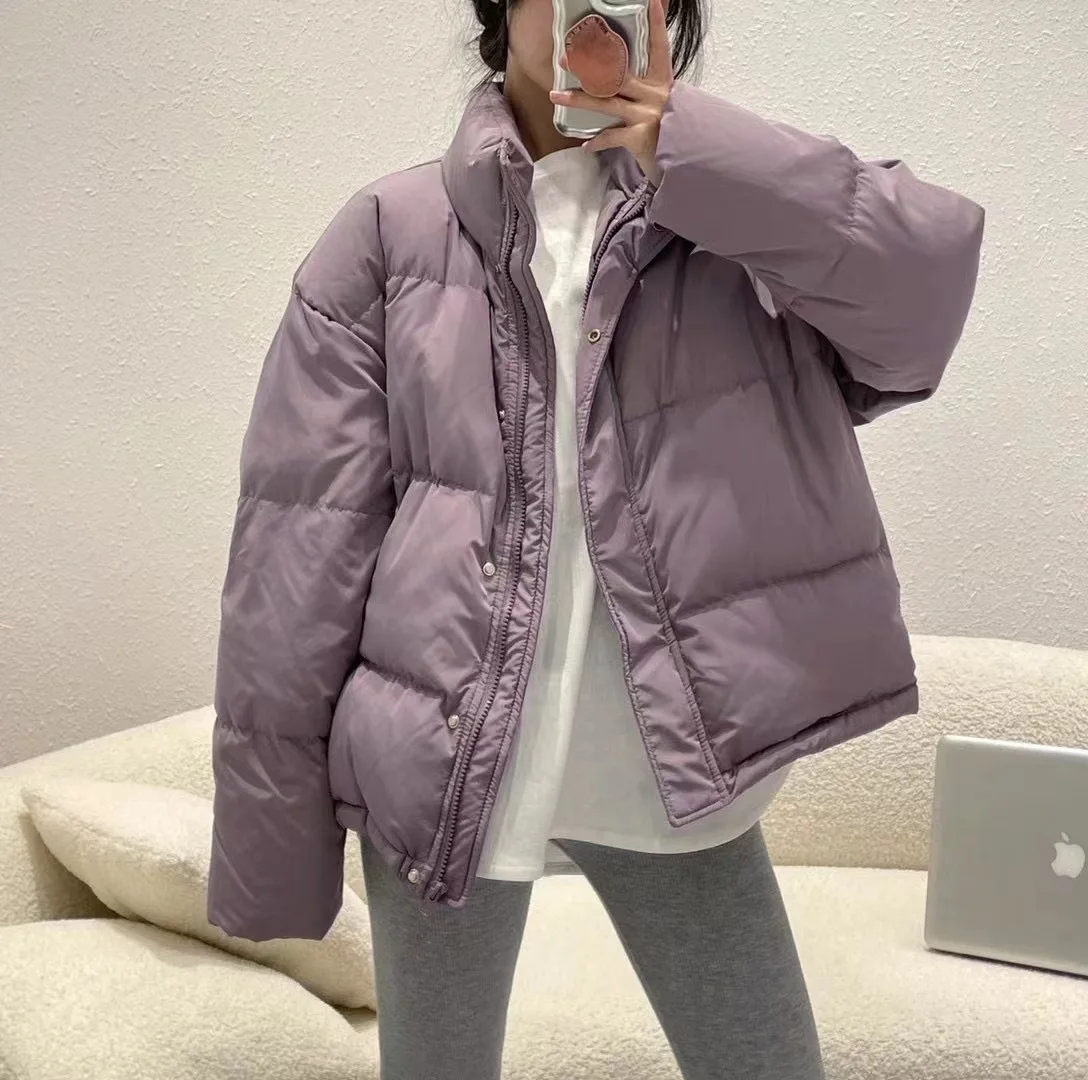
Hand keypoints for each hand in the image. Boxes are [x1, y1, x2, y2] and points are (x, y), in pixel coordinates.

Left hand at [549, 0, 673, 185]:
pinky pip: (611, 136)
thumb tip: (623, 82)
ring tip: (556, 95)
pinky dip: (597, 142)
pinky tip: (584, 145)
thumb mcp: (667, 107)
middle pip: (617, 73)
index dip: (656, 24)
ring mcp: (647, 115)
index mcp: (663, 83)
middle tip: (565, 58)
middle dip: (589, 64)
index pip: (660, 47)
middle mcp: (655, 94)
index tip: (653, 2)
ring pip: (606, 103)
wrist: (688, 164)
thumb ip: (648, 93)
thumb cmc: (673, 135)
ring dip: (578, 99)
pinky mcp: (640, 137)